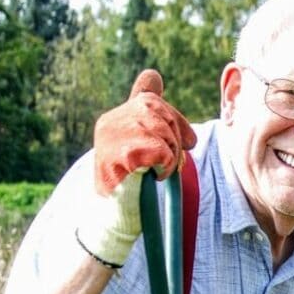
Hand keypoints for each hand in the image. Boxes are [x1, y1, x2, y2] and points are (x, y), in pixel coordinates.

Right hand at [75, 70, 196, 266]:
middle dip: (175, 138)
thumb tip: (152, 75)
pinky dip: (165, 165)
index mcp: (117, 118)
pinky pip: (158, 149)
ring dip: (170, 154)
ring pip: (160, 128)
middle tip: (170, 163)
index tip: (183, 141)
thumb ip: (151, 115)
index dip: (173, 118)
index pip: (150, 97)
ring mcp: (111, 138)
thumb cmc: (135, 185)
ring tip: (159, 170)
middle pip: (159, 111)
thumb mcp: (144, 144)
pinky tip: (155, 177)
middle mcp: (110, 122)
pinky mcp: (118, 155)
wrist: (117, 218)